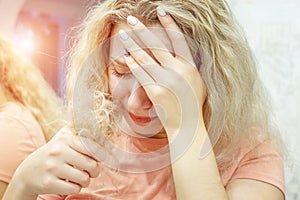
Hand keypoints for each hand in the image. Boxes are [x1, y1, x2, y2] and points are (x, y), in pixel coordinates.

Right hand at [6, 127, 99, 197]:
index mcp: (65, 139)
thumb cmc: (53, 155)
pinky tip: (70, 183)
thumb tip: (104, 139)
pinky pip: (75, 188)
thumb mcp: (63, 140)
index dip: (100, 156)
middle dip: (95, 171)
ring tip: (81, 178)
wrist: (28, 172)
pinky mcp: (48, 183)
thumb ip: (81, 135)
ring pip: (84, 178)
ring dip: (86, 181)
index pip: (92, 148)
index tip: (101, 159)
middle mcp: (58, 152)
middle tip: (92, 172)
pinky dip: (76, 188)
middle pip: (91, 165)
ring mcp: (52, 167)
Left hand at [118, 13, 206, 136]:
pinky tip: (125, 55)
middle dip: (142, 30)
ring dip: (133, 44)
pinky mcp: (156, 91)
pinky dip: (132, 63)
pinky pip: (140, 73)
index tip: (160, 10)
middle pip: (158, 45)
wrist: (188, 126)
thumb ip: (190, 66)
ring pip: (146, 57)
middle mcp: (180, 71)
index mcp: (191, 66)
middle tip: (131, 19)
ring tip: (123, 35)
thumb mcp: (198, 83)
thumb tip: (182, 51)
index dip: (169, 23)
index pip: (179, 39)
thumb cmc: (192, 105)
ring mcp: (167, 81)